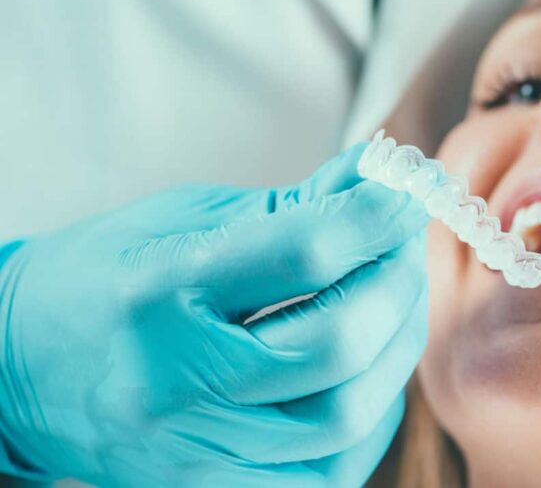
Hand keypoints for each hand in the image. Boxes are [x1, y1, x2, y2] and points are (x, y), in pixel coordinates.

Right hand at [0, 143, 429, 485]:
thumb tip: (380, 180)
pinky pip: (327, 470)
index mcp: (158, 289)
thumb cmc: (107, 279)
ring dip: (394, 351)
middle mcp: (172, 380)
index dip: (375, 217)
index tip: (403, 196)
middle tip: (402, 250)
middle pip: (335, 344)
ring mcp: (190, 451)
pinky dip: (369, 416)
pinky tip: (366, 371)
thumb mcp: (185, 220)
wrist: (21, 369)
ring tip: (392, 304)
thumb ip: (291, 208)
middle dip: (394, 286)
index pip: (304, 252)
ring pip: (343, 416)